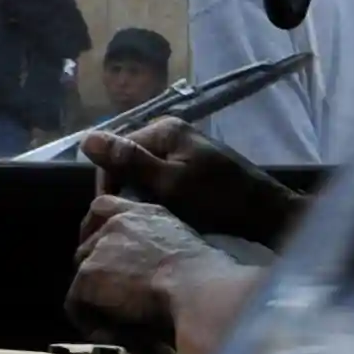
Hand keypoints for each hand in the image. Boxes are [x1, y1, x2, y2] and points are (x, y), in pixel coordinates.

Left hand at [66, 195, 242, 353]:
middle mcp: (117, 224)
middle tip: (109, 296)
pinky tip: (109, 333)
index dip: (94, 228)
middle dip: (94, 270)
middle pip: (86, 245)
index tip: (97, 248)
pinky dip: (89, 320)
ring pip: (81, 277)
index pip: (104, 206)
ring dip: (94, 297)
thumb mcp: (185, 247)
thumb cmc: (206, 279)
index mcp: (144, 213)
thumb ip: (162, 247)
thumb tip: (159, 272)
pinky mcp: (88, 276)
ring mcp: (99, 248)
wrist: (197, 290)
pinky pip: (76, 304)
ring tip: (113, 320)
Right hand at [82, 120, 299, 248]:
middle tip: (131, 223)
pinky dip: (159, 200)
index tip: (111, 215)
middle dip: (126, 191)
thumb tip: (87, 139)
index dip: (108, 183)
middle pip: (130, 162)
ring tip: (147, 223)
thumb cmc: (218, 200)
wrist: (266, 215)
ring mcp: (185, 151)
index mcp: (164, 129)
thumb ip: (130, 162)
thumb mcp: (169, 184)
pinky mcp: (194, 170)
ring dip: (142, 199)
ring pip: (146, 176)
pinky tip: (164, 219)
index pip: (116, 151)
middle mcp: (172, 133)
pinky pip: (163, 182)